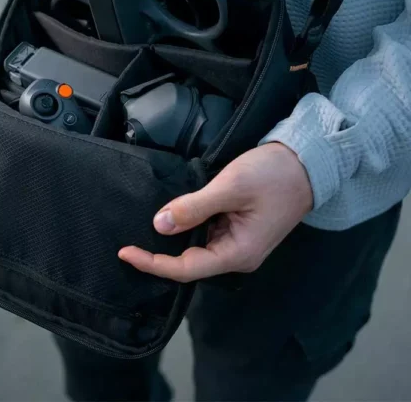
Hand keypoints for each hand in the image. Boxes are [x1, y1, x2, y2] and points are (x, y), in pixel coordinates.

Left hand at [119, 143, 312, 281]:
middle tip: (127, 243)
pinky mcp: (237, 229)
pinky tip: (169, 217)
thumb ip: (194, 207)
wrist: (305, 163)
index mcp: (238, 253)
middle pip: (189, 263)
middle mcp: (236, 255)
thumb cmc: (272, 175)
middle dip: (159, 255)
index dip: (153, 264)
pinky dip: (186, 226)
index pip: (186, 269)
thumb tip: (159, 225)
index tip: (125, 252)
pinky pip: (205, 233)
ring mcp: (238, 243)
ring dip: (172, 240)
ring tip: (140, 231)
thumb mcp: (230, 188)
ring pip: (196, 248)